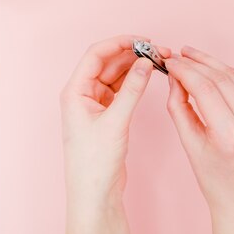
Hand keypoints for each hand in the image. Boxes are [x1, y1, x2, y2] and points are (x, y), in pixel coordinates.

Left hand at [60, 35, 169, 233]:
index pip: (96, 55)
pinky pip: (122, 89)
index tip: (143, 40)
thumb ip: (133, 90)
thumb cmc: (94, 162)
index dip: (119, 44)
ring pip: (117, 75)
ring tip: (158, 62)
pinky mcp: (107, 114)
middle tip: (158, 52)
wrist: (95, 192)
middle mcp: (83, 94)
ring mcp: (95, 103)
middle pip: (108, 62)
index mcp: (75, 91)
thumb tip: (146, 63)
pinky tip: (149, 77)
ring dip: (135, 67)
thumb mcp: (116, 122)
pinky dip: (136, 81)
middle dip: (132, 54)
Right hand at [164, 29, 233, 233]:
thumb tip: (176, 75)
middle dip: (194, 63)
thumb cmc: (213, 175)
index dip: (183, 70)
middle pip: (218, 79)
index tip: (169, 62)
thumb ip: (179, 105)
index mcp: (229, 134)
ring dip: (212, 61)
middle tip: (176, 56)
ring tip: (192, 53)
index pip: (203, 88)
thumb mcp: (189, 142)